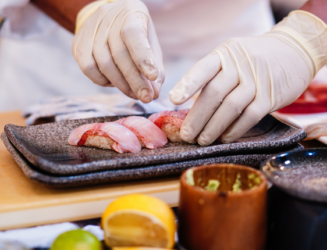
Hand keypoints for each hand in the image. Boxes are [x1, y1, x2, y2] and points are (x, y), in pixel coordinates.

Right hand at [72, 0, 163, 102]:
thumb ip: (155, 67)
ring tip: (134, 93)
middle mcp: (108, 18)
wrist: (108, 18)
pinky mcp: (78, 43)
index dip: (143, 57)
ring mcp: (90, 30)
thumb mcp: (150, 44)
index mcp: (131, 14)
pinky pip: (88, 68)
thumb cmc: (135, 35)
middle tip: (146, 97)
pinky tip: (114, 83)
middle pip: (119, 55)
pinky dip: (103, 81)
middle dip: (135, 81)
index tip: (152, 76)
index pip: (134, 35)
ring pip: (104, 64)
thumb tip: (154, 93)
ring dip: (121, 85)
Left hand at [170, 11, 326, 144]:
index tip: (173, 100)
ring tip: (202, 140)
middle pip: (214, 93)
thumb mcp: (232, 57)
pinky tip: (224, 138)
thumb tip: (189, 106)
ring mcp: (256, 81)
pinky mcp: (270, 97)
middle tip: (186, 135)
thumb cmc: (252, 60)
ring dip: (213, 127)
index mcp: (224, 54)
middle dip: (197, 117)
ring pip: (230, 107)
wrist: (293, 51)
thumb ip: (213, 76)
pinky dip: (234, 130)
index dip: (187, 84)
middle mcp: (239, 65)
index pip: (202, 69)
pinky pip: (249, 117)